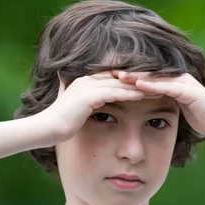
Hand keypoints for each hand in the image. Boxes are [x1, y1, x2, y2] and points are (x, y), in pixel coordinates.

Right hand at [42, 72, 161, 142]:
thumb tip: (75, 95)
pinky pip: (115, 93)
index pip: (113, 76)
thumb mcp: (69, 106)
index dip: (130, 80)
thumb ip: (73, 96)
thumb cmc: (59, 122)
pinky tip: (144, 96)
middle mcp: (87, 79)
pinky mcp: (90, 96)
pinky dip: (130, 93)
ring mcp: (88, 86)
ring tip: (157, 89)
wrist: (46, 128)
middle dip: (139, 80)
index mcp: (84, 81)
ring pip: (120, 84)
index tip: (146, 83)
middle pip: (119, 77)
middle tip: (157, 83)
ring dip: (139, 86)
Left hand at [112, 71, 204, 139]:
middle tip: (107, 72)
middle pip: (148, 72)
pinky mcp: (188, 90)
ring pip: (155, 76)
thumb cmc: (203, 119)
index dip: (130, 76)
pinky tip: (137, 84)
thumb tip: (150, 105)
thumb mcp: (180, 109)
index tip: (110, 77)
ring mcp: (184, 82)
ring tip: (117, 75)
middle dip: (128, 72)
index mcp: (174, 81)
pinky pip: (166, 86)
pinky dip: (151, 85)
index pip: (148, 76)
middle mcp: (178, 77)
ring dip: (136, 75)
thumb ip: (166, 102)